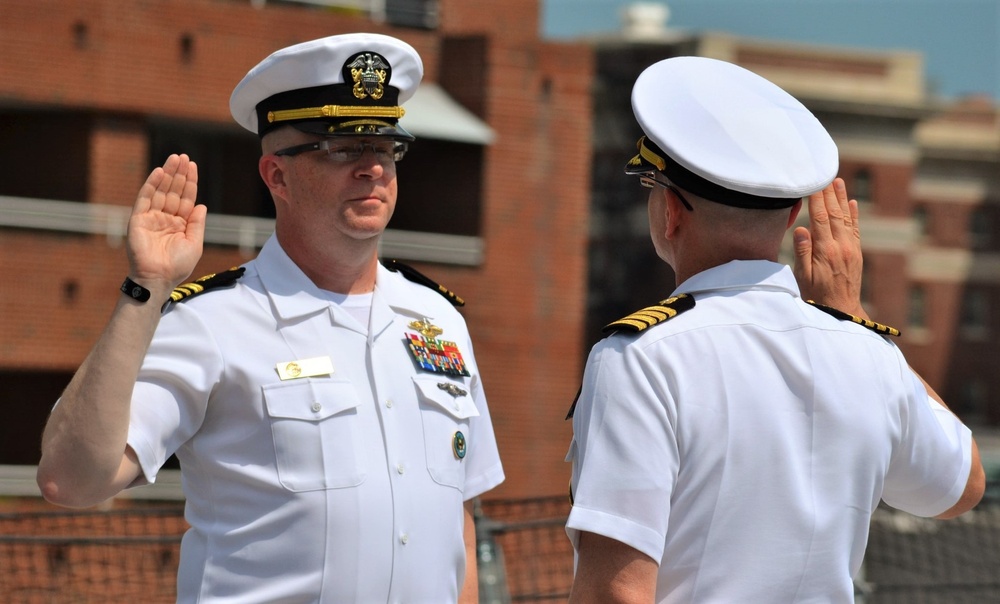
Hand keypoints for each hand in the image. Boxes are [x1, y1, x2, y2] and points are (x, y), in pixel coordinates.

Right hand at [126, 154, 206, 290]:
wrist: (158, 278)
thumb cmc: (177, 266)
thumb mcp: (194, 243)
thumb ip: (197, 223)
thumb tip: (201, 204)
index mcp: (180, 223)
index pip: (186, 198)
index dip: (189, 182)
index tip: (193, 166)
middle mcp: (166, 218)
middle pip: (173, 191)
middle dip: (179, 174)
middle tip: (183, 156)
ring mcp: (152, 217)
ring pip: (161, 191)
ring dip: (167, 174)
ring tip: (174, 158)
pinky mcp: (138, 219)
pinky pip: (145, 198)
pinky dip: (152, 185)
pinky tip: (159, 172)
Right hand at [792, 177, 866, 317]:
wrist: (842, 311)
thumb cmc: (816, 296)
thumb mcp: (802, 277)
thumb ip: (802, 252)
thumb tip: (801, 228)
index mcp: (825, 251)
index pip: (820, 218)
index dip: (817, 199)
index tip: (814, 183)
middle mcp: (841, 246)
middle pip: (834, 214)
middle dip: (830, 193)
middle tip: (826, 174)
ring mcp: (851, 249)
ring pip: (846, 218)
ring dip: (842, 199)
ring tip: (839, 181)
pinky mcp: (856, 254)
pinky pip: (855, 229)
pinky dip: (854, 215)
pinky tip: (852, 203)